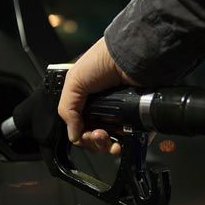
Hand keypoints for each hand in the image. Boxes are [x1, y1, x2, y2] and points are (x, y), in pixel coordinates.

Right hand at [58, 37, 138, 154]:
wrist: (131, 56)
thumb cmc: (101, 63)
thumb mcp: (74, 82)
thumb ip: (67, 109)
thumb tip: (74, 136)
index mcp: (87, 103)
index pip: (81, 127)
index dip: (80, 135)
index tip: (82, 135)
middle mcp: (103, 111)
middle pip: (95, 138)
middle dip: (92, 141)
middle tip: (95, 134)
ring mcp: (121, 116)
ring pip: (111, 142)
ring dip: (105, 146)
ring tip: (105, 136)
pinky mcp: (137, 120)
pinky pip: (130, 141)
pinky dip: (123, 147)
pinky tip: (118, 145)